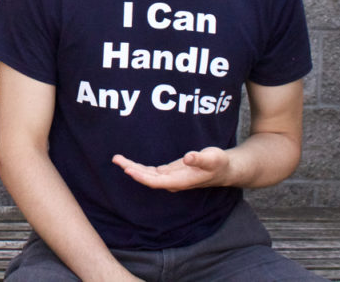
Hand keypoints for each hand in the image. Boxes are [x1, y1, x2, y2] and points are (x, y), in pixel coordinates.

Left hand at [112, 147, 230, 191]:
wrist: (223, 170)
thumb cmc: (218, 164)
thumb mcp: (213, 158)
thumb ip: (200, 158)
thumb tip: (188, 157)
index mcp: (179, 181)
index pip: (155, 181)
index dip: (142, 176)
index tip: (128, 169)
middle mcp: (172, 182)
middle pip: (147, 178)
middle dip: (131, 169)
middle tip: (116, 159)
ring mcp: (169, 178)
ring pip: (146, 174)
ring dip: (132, 168)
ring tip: (117, 159)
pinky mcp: (169, 172)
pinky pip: (150, 171)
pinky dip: (139, 167)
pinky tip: (129, 163)